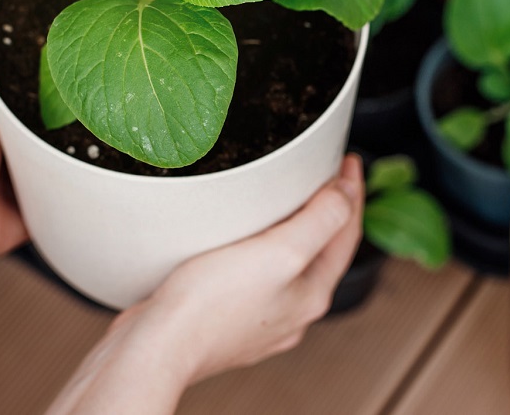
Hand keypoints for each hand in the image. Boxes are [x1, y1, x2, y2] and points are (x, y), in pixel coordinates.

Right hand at [123, 155, 364, 383]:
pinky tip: (239, 243)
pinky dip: (257, 252)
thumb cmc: (211, 306)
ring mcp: (259, 320)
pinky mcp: (226, 319)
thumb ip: (321, 220)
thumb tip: (347, 195)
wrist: (157, 347)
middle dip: (325, 212)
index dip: (351, 193)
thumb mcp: (281, 251)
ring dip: (291, 232)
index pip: (346, 235)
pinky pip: (254, 277)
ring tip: (283, 202)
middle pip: (321, 251)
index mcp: (312, 296)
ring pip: (287, 266)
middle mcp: (290, 313)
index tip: (348, 162)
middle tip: (322, 177)